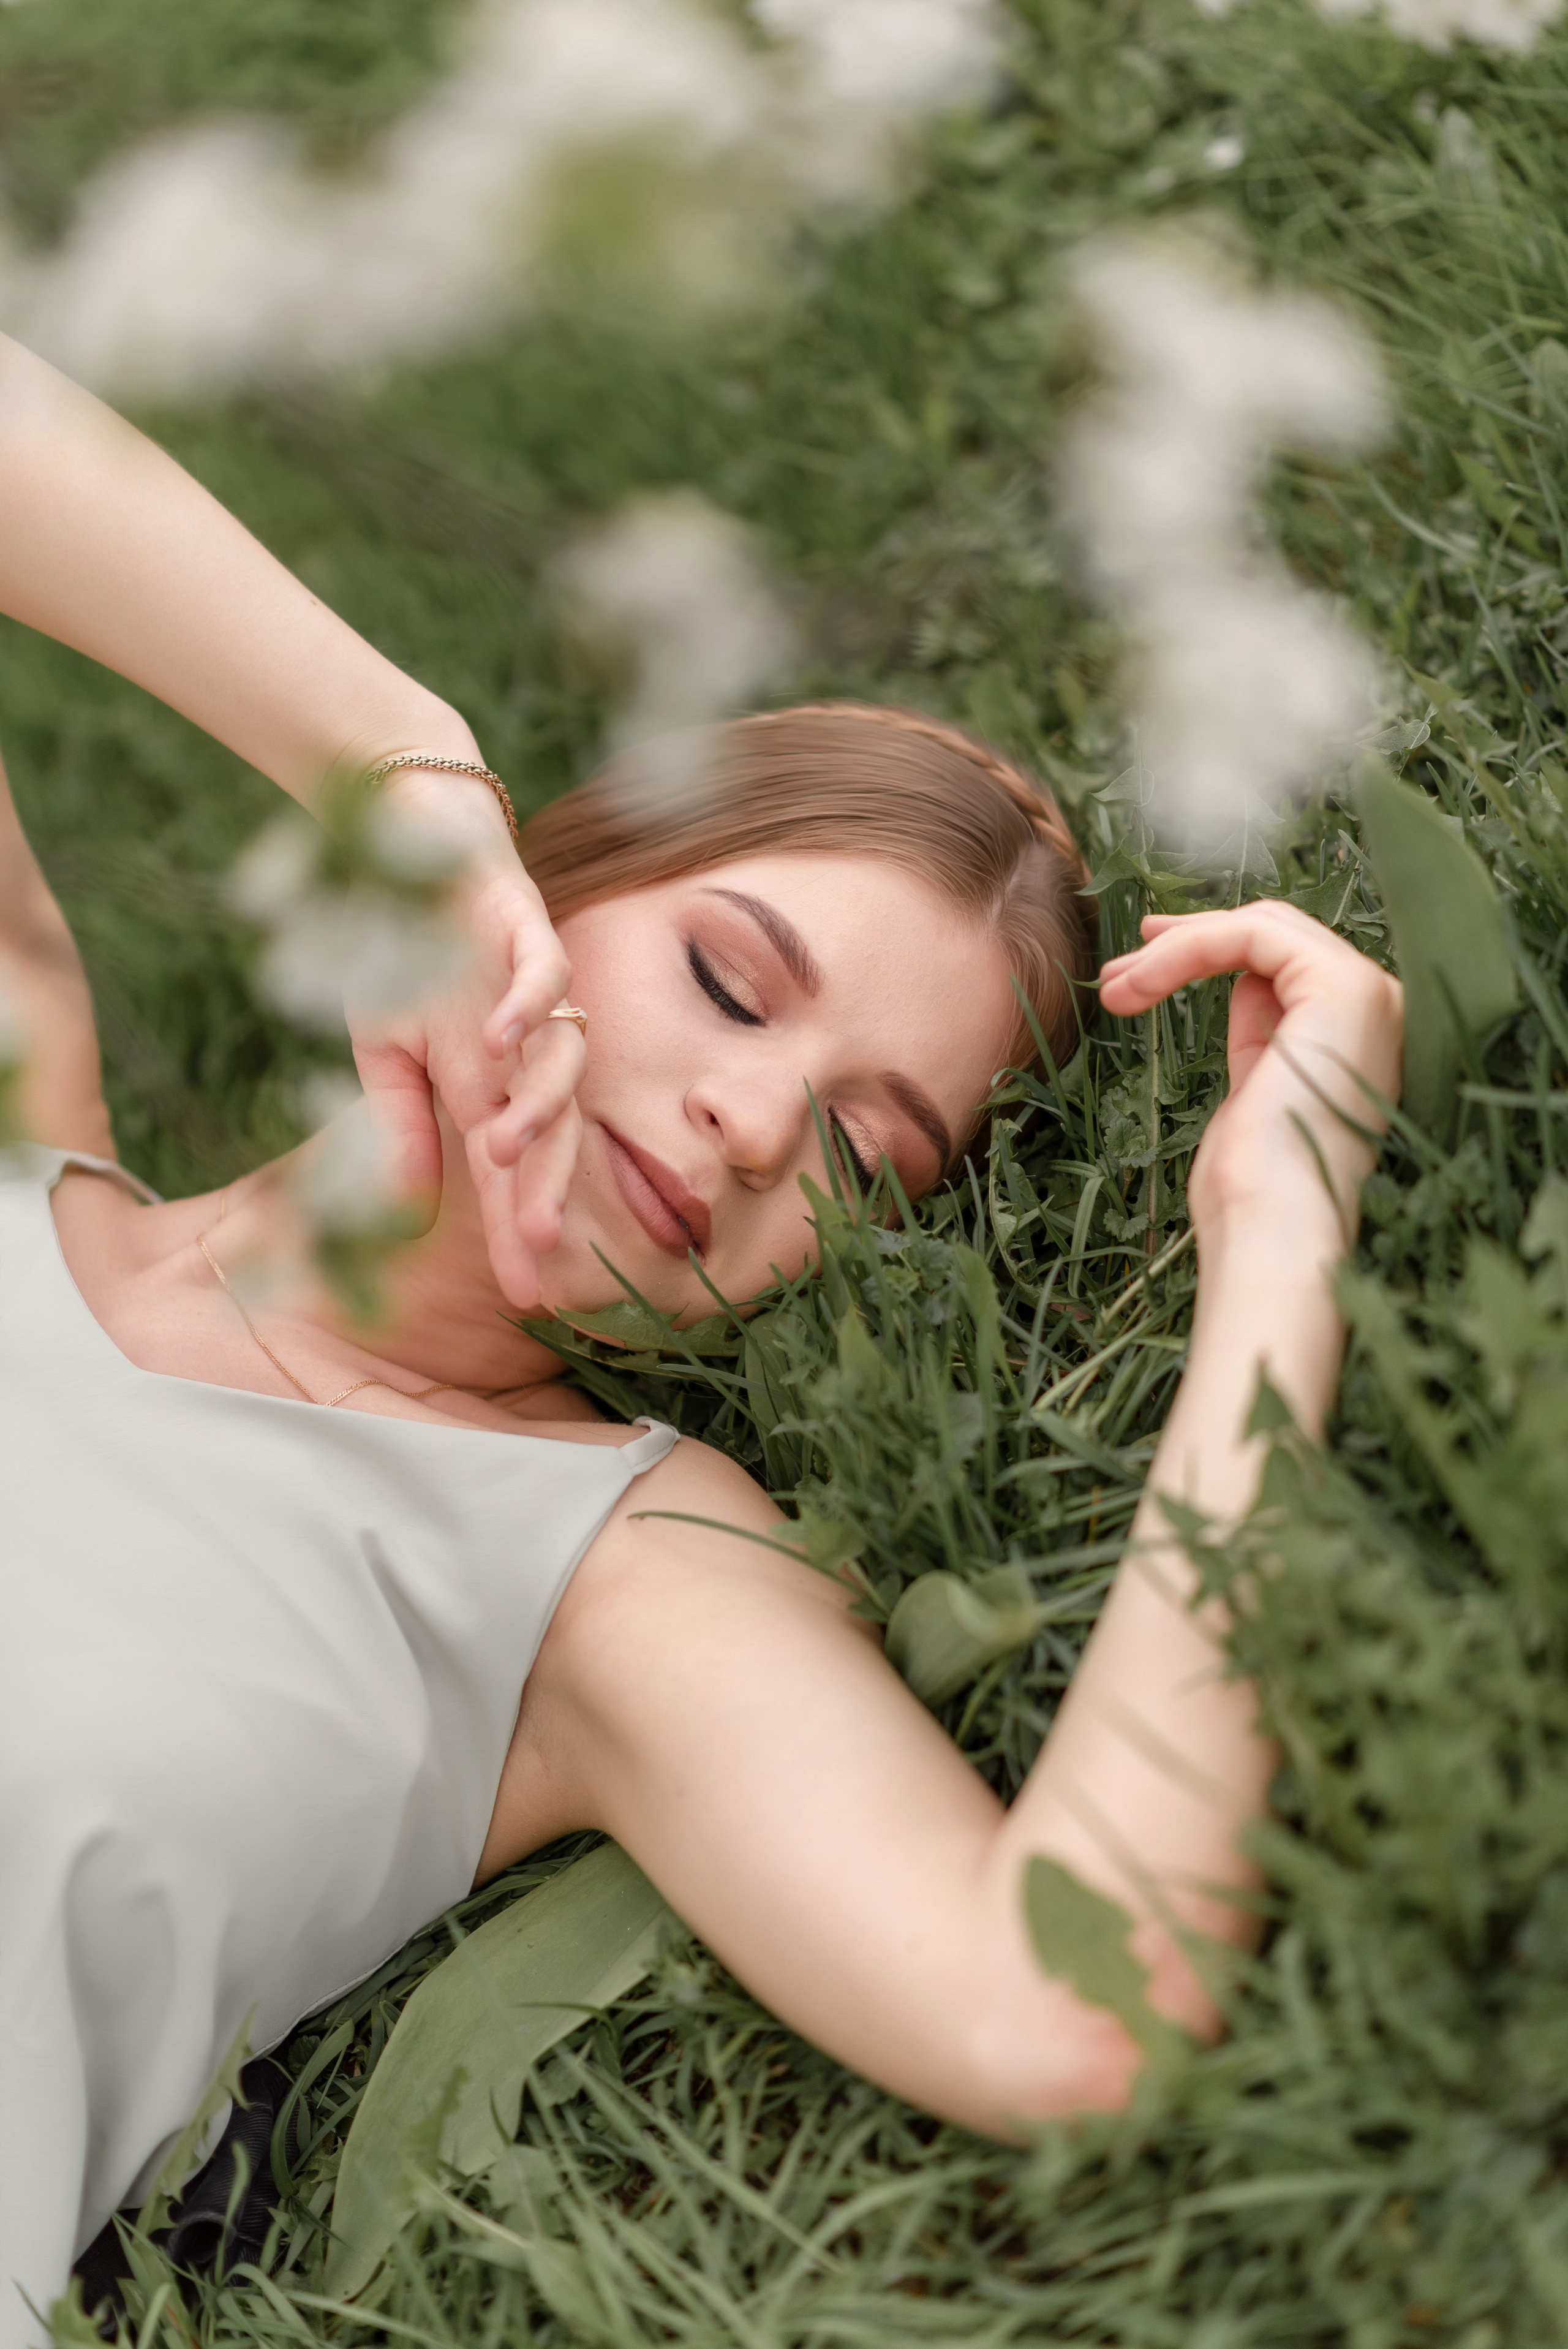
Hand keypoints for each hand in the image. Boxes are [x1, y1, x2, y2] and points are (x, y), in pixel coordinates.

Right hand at [348, 770, 581, 1308]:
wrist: (411, 845)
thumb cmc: (403, 955)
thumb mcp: (384, 1055)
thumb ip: (402, 1128)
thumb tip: (404, 1212)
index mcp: (490, 1086)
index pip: (516, 1176)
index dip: (521, 1233)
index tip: (530, 1299)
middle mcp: (525, 1049)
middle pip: (557, 1132)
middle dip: (548, 1190)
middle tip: (540, 1246)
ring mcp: (534, 991)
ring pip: (563, 1060)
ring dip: (536, 1103)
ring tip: (500, 1145)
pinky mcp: (529, 929)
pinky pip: (545, 974)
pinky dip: (527, 1004)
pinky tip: (501, 1034)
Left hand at [1098, 902, 1402, 1248]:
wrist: (1275, 1226)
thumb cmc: (1254, 1188)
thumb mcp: (1254, 1094)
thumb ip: (1259, 1037)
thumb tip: (1242, 988)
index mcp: (1358, 1035)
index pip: (1283, 965)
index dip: (1211, 953)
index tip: (1144, 972)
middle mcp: (1377, 1007)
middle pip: (1273, 936)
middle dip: (1187, 942)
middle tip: (1121, 967)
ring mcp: (1367, 994)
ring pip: (1261, 928)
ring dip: (1177, 948)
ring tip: (1117, 985)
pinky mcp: (1342, 986)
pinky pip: (1253, 938)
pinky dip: (1191, 948)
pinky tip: (1145, 981)